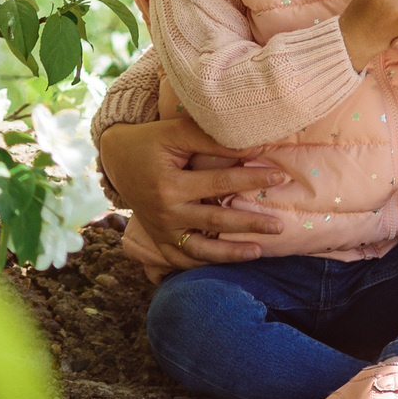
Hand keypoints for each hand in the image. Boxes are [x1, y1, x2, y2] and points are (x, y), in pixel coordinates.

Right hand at [96, 112, 287, 265]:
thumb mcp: (176, 133)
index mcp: (169, 185)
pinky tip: (228, 264)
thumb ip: (210, 140)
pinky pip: (182, 260)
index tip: (280, 176)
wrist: (117, 159)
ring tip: (258, 252)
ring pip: (200, 250)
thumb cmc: (151, 141)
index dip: (251, 178)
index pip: (220, 183)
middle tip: (279, 226)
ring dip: (230, 254)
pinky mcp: (159, 240)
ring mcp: (161, 231)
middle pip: (215, 222)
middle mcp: (165, 213)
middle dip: (249, 224)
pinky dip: (204, 266)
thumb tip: (252, 146)